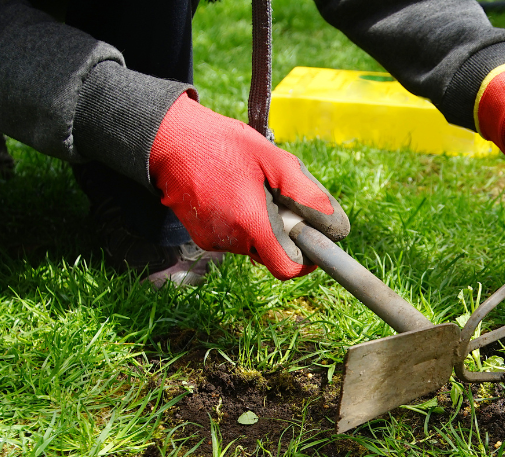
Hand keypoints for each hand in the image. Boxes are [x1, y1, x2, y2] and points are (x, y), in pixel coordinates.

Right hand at [149, 93, 349, 279]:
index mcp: (250, 223)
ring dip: (264, 224)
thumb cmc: (224, 144)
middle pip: (273, 254)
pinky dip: (244, 221)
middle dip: (284, 232)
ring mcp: (213, 241)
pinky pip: (236, 237)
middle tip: (279, 196)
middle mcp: (230, 241)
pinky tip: (235, 192)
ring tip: (253, 188)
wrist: (170, 140)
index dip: (306, 259)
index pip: (288, 268)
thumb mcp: (275, 160)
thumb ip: (307, 195)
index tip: (312, 238)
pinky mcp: (202, 236)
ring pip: (255, 245)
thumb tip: (335, 226)